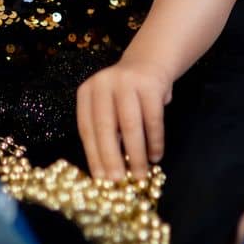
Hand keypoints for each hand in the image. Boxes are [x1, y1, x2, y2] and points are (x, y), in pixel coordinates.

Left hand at [76, 60, 173, 182]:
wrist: (149, 62)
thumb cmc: (125, 94)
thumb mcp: (108, 106)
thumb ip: (105, 131)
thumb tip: (108, 170)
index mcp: (87, 92)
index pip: (87, 128)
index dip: (93, 155)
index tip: (100, 178)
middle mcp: (104, 84)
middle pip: (106, 127)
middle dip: (111, 158)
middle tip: (118, 181)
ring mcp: (127, 82)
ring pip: (130, 126)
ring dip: (136, 154)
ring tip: (140, 175)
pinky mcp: (150, 85)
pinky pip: (153, 120)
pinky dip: (155, 141)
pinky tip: (156, 157)